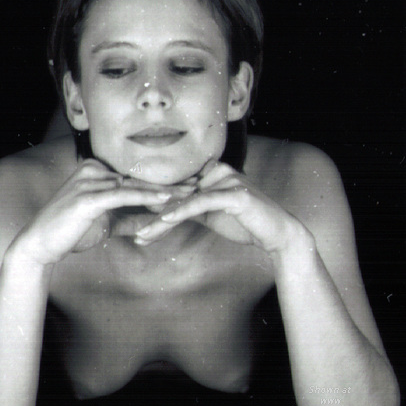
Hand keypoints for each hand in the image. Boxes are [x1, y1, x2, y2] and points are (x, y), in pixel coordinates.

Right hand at [14, 159, 195, 264]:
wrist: (41, 244)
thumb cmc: (72, 232)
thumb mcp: (107, 223)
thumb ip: (130, 219)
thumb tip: (154, 222)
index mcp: (97, 171)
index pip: (137, 176)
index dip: (164, 181)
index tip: (190, 184)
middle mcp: (93, 170)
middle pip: (139, 178)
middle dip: (171, 183)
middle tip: (199, 184)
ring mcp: (90, 181)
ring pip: (135, 186)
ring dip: (164, 191)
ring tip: (190, 193)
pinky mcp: (88, 197)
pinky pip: (124, 196)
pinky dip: (146, 199)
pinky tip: (166, 201)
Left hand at [134, 161, 303, 255]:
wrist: (277, 233)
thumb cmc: (244, 223)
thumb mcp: (210, 214)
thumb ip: (186, 208)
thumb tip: (156, 208)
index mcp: (211, 172)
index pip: (175, 187)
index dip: (151, 201)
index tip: (128, 214)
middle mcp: (217, 171)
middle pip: (176, 193)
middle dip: (151, 212)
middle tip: (130, 227)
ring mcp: (226, 180)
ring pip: (185, 200)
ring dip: (160, 219)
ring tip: (142, 234)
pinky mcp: (234, 194)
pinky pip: (201, 203)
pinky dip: (181, 212)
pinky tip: (163, 221)